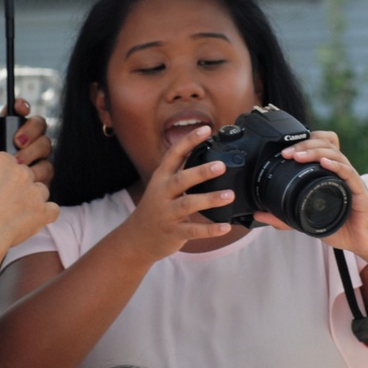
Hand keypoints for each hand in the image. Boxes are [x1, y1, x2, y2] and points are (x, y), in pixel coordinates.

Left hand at [0, 99, 53, 185]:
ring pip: (46, 144)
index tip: (20, 110)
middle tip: (18, 142)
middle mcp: (28, 139)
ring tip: (18, 164)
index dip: (23, 106)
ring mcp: (38, 155)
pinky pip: (48, 167)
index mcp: (11, 129)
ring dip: (32, 153)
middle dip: (31, 130)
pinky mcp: (44, 173)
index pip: (21, 110)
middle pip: (40, 124)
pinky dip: (37, 172)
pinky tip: (26, 178)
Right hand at [0, 151, 58, 251]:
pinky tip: (34, 220)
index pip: (10, 163)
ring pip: (41, 191)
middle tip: (6, 204)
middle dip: (19, 188)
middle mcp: (22, 171)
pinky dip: (46, 215)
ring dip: (33, 200)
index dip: (4, 177)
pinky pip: (53, 209)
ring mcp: (34, 191)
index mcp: (1, 161)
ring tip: (17, 215)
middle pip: (27, 175)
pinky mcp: (43, 210)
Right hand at [116, 126, 233, 262]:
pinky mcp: (173, 232)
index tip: (206, 129)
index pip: (174, 154)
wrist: (137, 238)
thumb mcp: (163, 186)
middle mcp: (162, 193)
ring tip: (229, 195)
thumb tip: (207, 154)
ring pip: (188, 204)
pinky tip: (225, 227)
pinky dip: (210, 230)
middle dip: (200, 172)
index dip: (189, 141)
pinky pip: (193, 230)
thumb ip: (181, 172)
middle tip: (221, 165)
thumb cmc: (157, 207)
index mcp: (161, 178)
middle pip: (181, 179)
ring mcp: (167, 213)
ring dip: (209, 199)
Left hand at [251, 130, 367, 254]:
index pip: (318, 147)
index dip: (302, 142)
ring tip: (298, 155)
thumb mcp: (308, 221)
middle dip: (304, 144)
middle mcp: (340, 172)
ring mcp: (350, 179)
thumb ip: (285, 217)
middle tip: (287, 152)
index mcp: (329, 174)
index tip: (282, 150)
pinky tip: (324, 163)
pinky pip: (348, 173)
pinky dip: (336, 166)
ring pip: (335, 154)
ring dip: (315, 151)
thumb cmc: (343, 227)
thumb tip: (260, 214)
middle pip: (325, 144)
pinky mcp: (359, 190)